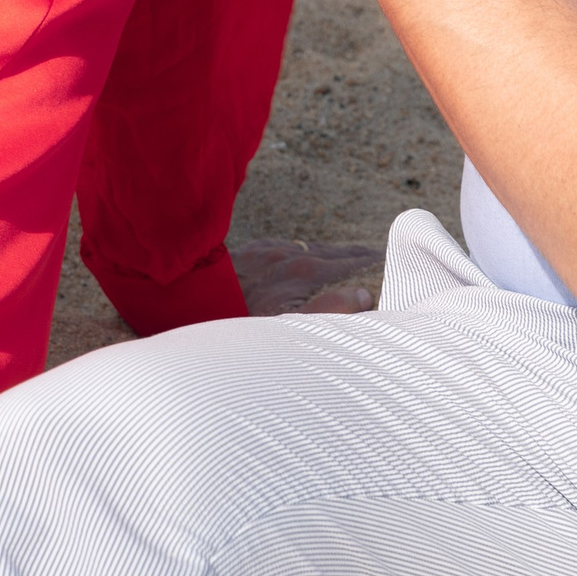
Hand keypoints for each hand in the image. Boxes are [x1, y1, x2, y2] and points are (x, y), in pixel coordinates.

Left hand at [232, 237, 384, 314]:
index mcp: (304, 272)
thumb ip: (328, 311)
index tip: (395, 260)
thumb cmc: (234, 322)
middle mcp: (288, 256)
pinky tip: (299, 256)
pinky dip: (301, 251)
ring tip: (348, 258)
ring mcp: (266, 252)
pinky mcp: (247, 253)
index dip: (373, 262)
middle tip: (381, 257)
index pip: (350, 262)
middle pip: (333, 252)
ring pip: (308, 249)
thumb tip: (365, 297)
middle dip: (357, 256)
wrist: (181, 299)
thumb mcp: (285, 328)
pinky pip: (283, 247)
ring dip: (330, 254)